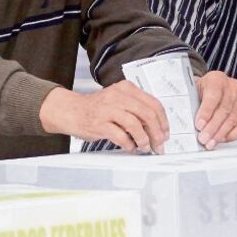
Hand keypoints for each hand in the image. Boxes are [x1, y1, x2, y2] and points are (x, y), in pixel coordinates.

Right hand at [40, 82, 168, 153]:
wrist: (71, 110)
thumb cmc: (97, 108)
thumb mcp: (118, 100)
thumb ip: (136, 109)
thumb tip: (157, 128)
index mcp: (126, 88)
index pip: (154, 104)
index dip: (163, 121)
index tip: (165, 133)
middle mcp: (118, 96)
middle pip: (147, 114)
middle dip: (157, 134)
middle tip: (159, 145)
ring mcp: (108, 109)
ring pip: (136, 125)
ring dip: (144, 140)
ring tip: (144, 147)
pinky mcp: (100, 123)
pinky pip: (121, 136)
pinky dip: (129, 145)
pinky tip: (130, 148)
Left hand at [194, 71, 236, 148]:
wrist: (213, 88)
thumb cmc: (200, 90)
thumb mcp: (192, 89)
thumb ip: (187, 99)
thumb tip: (177, 114)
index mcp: (217, 79)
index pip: (213, 96)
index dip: (206, 112)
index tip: (198, 125)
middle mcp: (231, 87)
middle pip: (224, 109)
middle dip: (212, 127)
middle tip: (203, 138)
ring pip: (232, 119)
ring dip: (220, 133)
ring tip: (210, 143)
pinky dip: (232, 135)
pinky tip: (221, 140)